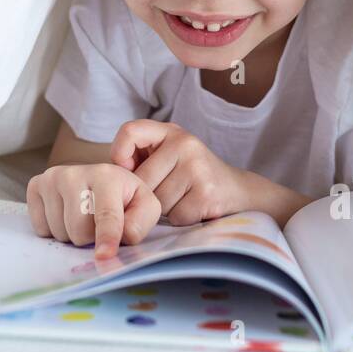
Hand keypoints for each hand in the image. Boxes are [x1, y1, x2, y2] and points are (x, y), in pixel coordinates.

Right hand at [26, 163, 161, 258]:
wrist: (98, 181)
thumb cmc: (123, 197)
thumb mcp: (144, 206)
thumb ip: (140, 223)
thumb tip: (123, 238)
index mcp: (107, 176)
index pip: (106, 214)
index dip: (106, 238)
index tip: (104, 256)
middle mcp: (74, 173)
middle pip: (78, 230)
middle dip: (89, 238)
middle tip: (97, 225)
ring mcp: (52, 178)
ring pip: (59, 232)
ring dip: (72, 235)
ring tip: (82, 218)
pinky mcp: (35, 185)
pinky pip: (41, 228)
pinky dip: (54, 230)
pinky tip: (65, 215)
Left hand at [109, 120, 249, 225]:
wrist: (238, 191)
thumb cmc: (192, 176)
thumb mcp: (169, 155)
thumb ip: (140, 158)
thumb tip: (114, 179)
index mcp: (171, 131)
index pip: (129, 132)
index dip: (120, 154)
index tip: (128, 171)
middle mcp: (185, 144)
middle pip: (141, 179)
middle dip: (147, 195)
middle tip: (166, 193)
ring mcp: (197, 168)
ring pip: (156, 201)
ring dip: (163, 210)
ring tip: (181, 200)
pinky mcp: (205, 194)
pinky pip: (173, 216)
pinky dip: (179, 220)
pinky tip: (192, 209)